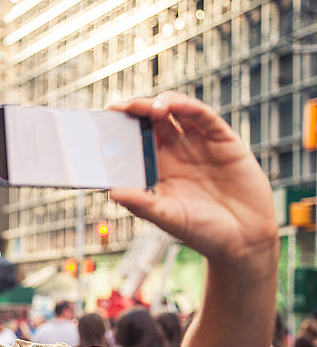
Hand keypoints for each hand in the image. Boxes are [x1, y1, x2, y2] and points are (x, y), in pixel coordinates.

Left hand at [109, 92, 277, 270]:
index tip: (101, 126)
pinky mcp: (223, 140)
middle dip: (134, 113)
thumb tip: (113, 192)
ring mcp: (199, 144)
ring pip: (175, 114)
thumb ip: (143, 204)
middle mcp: (176, 153)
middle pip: (151, 123)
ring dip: (158, 105)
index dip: (120, 133)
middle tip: (117, 109)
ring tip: (144, 108)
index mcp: (158, 170)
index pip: (134, 144)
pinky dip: (187, 107)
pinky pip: (203, 117)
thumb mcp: (168, 218)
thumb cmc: (203, 232)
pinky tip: (172, 106)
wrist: (244, 241)